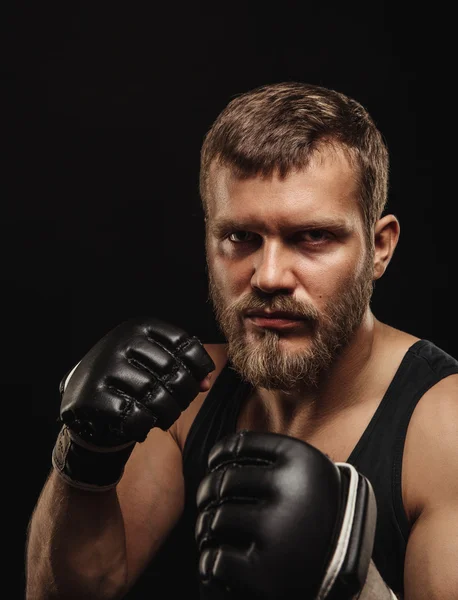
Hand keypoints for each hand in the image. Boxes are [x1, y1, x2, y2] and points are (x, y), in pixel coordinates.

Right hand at [52, 316, 214, 489]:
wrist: (83, 393)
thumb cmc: (130, 377)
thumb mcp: (155, 363)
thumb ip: (184, 368)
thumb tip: (205, 384)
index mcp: (140, 327)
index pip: (184, 343)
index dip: (199, 366)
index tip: (199, 383)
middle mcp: (122, 341)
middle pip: (173, 371)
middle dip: (184, 395)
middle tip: (178, 406)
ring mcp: (106, 367)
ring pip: (156, 396)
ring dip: (167, 414)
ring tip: (163, 418)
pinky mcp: (93, 395)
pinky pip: (135, 416)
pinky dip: (144, 426)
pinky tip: (142, 426)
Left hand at [195, 431, 376, 598]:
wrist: (349, 573)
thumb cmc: (319, 516)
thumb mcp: (310, 474)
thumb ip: (274, 459)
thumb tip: (222, 451)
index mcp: (301, 458)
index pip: (239, 445)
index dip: (218, 455)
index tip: (214, 465)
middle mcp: (291, 490)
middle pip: (223, 481)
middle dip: (206, 492)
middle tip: (206, 502)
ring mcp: (278, 531)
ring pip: (215, 519)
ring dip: (205, 527)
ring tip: (210, 532)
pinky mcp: (267, 573)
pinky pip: (215, 560)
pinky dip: (210, 562)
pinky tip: (216, 560)